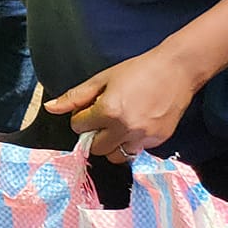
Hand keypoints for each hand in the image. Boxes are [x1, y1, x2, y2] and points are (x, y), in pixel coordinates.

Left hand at [45, 47, 200, 161]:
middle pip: (96, 148)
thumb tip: (51, 108)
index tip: (89, 110)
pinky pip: (136, 151)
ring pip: (116, 157)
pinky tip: (135, 126)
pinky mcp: (159, 140)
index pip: (79, 127)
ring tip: (117, 127)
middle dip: (94, 135)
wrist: (176, 70)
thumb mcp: (102, 79)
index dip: (81, 118)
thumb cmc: (137, 70)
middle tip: (102, 121)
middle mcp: (125, 128)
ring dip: (112, 145)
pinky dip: (131, 143)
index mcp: (108, 111)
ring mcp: (143, 136)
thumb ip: (75, 97)